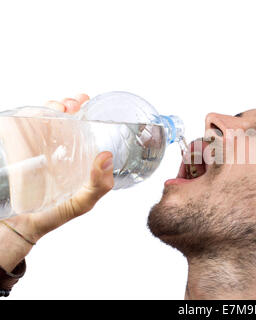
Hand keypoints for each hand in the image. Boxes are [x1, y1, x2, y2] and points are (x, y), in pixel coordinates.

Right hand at [0, 94, 113, 271]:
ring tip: (60, 107)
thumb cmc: (53, 214)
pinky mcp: (17, 148)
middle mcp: (56, 148)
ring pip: (44, 117)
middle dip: (70, 104)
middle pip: (63, 117)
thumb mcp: (82, 202)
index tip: (87, 103)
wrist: (19, 227)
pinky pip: (22, 126)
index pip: (82, 128)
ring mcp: (36, 147)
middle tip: (74, 104)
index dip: (85, 112)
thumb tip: (106, 156)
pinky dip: (30, 114)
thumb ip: (98, 186)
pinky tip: (38, 114)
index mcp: (75, 157)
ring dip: (53, 105)